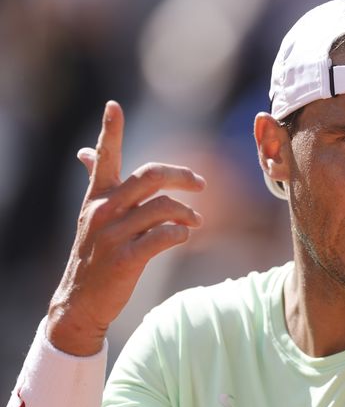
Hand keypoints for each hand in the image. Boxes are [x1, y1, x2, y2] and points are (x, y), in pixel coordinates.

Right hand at [46, 101, 205, 354]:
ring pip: (163, 207)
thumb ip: (97, 183)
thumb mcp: (91, 216)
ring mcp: (113, 235)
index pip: (104, 157)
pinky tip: (184, 236)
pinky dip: (180, 233)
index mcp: (97, 197)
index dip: (109, 130)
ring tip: (196, 221)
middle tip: (201, 184)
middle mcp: (103, 211)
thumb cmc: (94, 254)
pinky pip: (164, 236)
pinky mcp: (125, 259)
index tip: (113, 105)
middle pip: (150, 176)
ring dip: (187, 212)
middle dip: (182, 176)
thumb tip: (86, 152)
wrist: (80, 301)